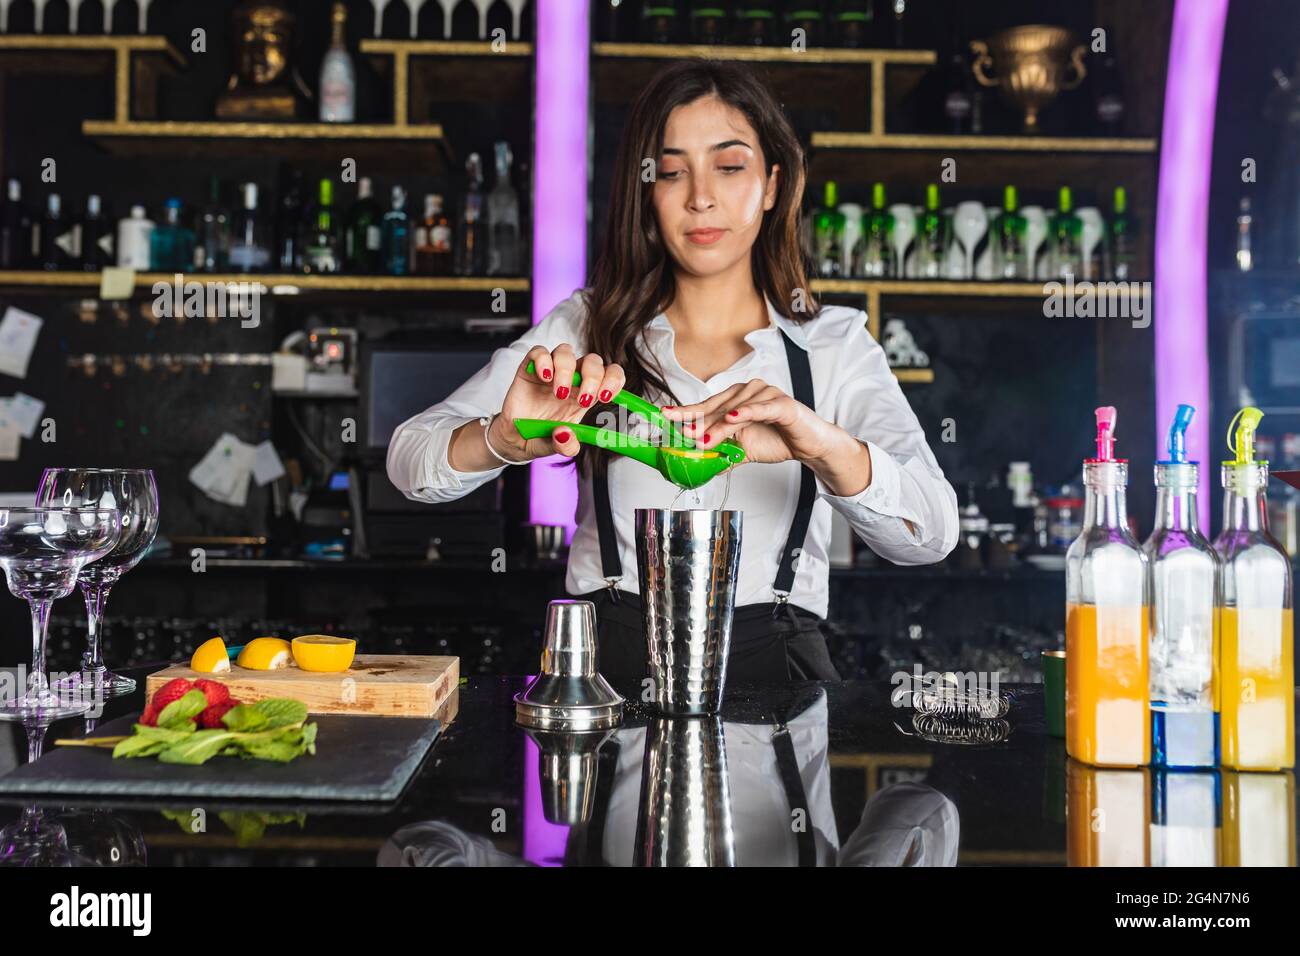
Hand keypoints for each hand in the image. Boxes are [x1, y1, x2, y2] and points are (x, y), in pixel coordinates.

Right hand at [490, 344, 625, 460]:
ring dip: (567, 370)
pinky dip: (543, 361)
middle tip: (584, 400)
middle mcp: (571, 380)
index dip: (614, 380)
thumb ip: (566, 446)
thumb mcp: (558, 448)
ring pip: (566, 351)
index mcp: (586, 395)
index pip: (610, 375)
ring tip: (558, 393)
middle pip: (592, 360)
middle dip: (593, 377)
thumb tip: (565, 434)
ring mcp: (551, 372)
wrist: (514, 439)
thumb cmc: (541, 437)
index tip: (606, 397)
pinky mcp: (530, 368)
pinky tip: (544, 377)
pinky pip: (539, 352)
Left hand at [660, 378, 871, 494]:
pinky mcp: (783, 404)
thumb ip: (722, 455)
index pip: (706, 405)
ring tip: (703, 440)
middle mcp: (748, 392)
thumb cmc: (777, 440)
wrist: (809, 445)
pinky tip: (734, 418)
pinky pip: (763, 407)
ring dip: (718, 425)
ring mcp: (765, 395)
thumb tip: (698, 467)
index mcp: (735, 400)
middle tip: (679, 432)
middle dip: (697, 421)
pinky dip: (748, 412)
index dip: (685, 411)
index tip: (665, 416)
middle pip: (717, 406)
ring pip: (736, 409)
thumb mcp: (743, 451)